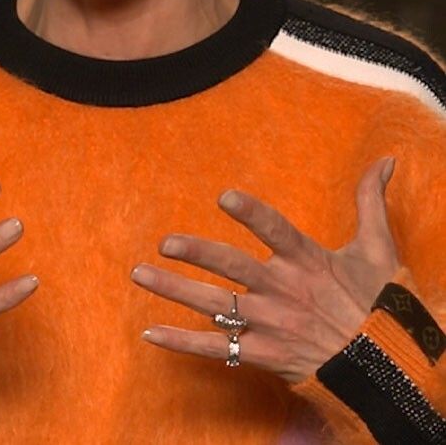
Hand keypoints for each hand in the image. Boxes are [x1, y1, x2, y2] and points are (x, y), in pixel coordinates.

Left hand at [130, 157, 399, 382]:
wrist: (388, 366)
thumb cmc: (380, 303)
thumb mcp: (378, 248)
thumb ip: (369, 201)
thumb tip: (386, 160)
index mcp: (307, 261)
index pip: (276, 232)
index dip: (252, 214)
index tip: (225, 196)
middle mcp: (283, 291)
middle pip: (234, 269)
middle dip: (197, 254)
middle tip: (165, 243)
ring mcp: (270, 325)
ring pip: (215, 306)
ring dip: (175, 290)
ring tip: (139, 275)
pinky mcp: (263, 354)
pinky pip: (216, 350)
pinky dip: (182, 343)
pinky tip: (150, 333)